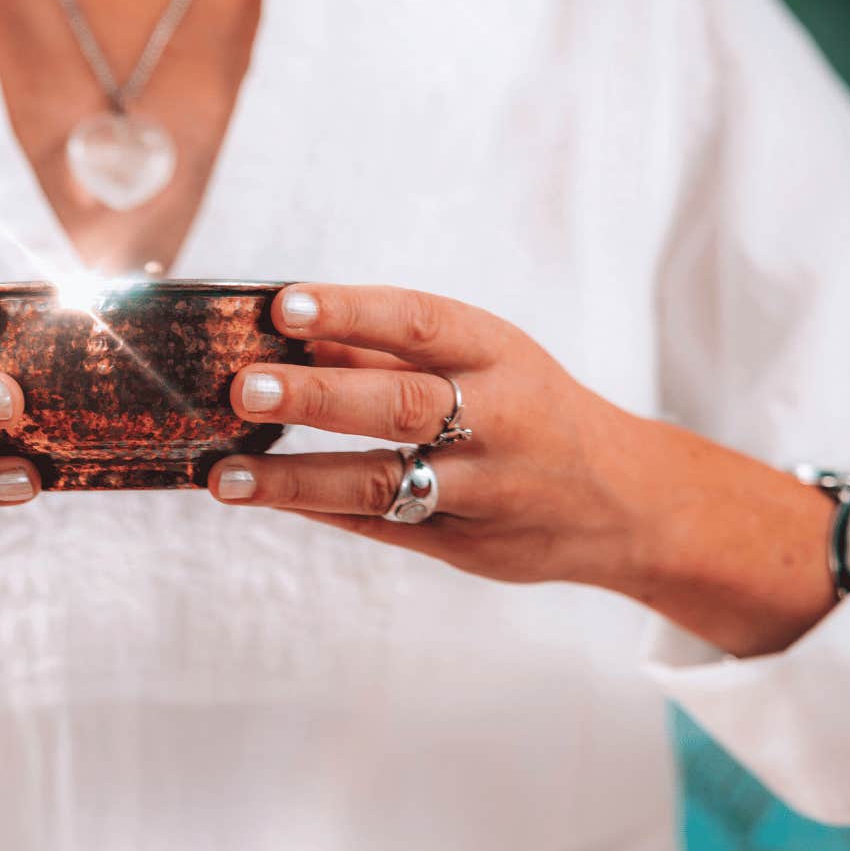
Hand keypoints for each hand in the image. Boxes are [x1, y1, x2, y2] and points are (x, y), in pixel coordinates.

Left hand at [206, 283, 839, 656]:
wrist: (626, 502)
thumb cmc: (528, 407)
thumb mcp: (481, 359)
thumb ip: (387, 350)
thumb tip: (286, 327)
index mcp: (500, 354)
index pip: (418, 323)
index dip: (350, 312)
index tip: (282, 305)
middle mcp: (498, 421)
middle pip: (402, 406)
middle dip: (318, 397)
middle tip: (241, 387)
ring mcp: (484, 491)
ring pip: (384, 483)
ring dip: (295, 479)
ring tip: (223, 474)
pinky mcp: (466, 545)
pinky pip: (382, 526)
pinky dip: (318, 510)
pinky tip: (262, 497)